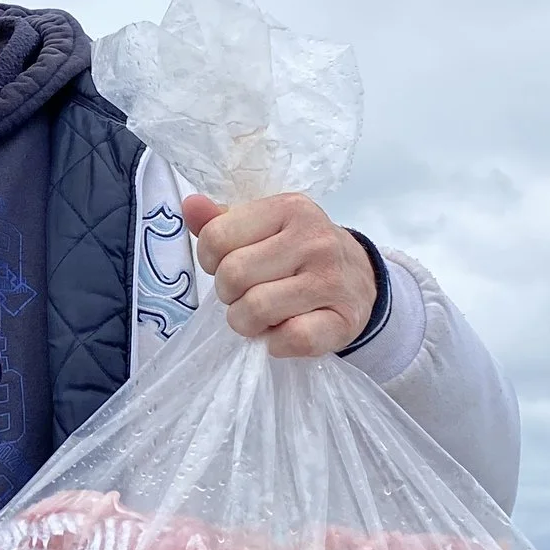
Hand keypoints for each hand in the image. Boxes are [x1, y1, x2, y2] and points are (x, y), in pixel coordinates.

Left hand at [181, 192, 375, 358]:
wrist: (359, 279)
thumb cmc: (298, 253)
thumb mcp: (264, 228)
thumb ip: (220, 221)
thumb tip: (190, 206)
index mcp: (289, 208)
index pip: (216, 238)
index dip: (211, 261)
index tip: (227, 267)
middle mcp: (314, 239)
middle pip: (233, 275)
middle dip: (229, 295)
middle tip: (245, 295)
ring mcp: (331, 280)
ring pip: (256, 309)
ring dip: (247, 322)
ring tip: (261, 316)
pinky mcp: (344, 320)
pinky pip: (291, 338)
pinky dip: (276, 344)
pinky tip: (282, 332)